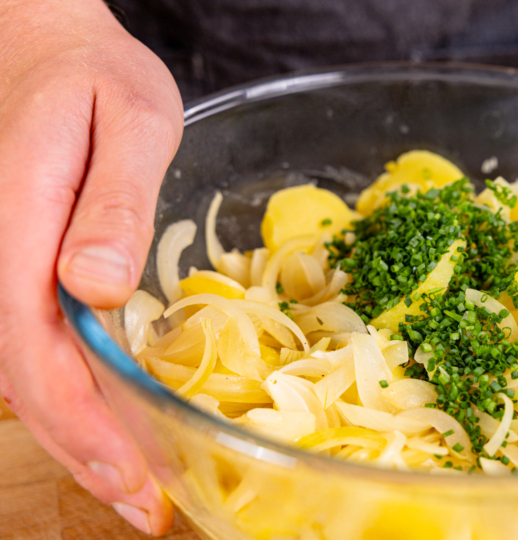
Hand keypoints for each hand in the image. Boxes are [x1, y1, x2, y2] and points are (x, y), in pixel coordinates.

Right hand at [0, 0, 181, 534]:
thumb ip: (115, 202)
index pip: (33, 352)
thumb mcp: (131, 119)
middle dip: (86, 453)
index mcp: (14, 225)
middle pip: (23, 382)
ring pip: (22, 375)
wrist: (40, 45)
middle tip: (149, 507)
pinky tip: (111, 422)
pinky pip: (30, 347)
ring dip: (79, 437)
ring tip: (138, 485)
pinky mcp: (11, 269)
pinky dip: (70, 398)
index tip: (134, 478)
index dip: (82, 426)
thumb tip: (94, 285)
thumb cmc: (91, 76)